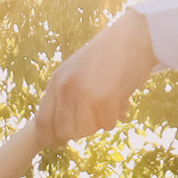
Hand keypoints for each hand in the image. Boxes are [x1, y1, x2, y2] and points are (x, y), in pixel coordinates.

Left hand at [40, 11, 157, 144]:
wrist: (136, 35)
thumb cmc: (111, 54)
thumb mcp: (79, 70)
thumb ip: (69, 95)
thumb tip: (63, 133)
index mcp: (56, 80)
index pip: (41, 121)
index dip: (50, 137)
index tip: (58, 143)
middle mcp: (65, 88)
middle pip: (64, 132)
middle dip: (81, 130)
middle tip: (96, 115)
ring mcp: (83, 93)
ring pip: (85, 131)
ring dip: (100, 122)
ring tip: (110, 101)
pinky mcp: (104, 99)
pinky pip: (107, 125)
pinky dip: (116, 117)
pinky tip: (122, 98)